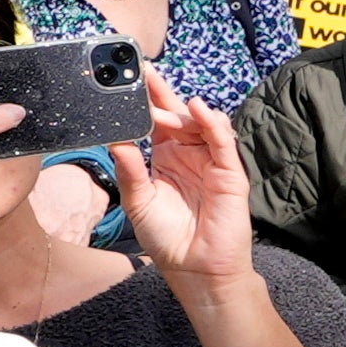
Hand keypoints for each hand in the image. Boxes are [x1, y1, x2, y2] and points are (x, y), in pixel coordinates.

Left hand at [116, 77, 250, 281]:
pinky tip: (199, 109)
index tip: (132, 77)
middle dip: (161, 95)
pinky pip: (223, 141)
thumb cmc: (167, 239)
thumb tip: (116, 141)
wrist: (195, 268)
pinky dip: (213, 123)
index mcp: (166, 158)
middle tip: (142, 79)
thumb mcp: (138, 202)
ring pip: (200, 123)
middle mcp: (189, 154)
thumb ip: (129, 171)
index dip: (147, 99)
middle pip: (178, 115)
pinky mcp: (229, 172)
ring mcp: (211, 161)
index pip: (157, 121)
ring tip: (160, 108)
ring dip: (181, 111)